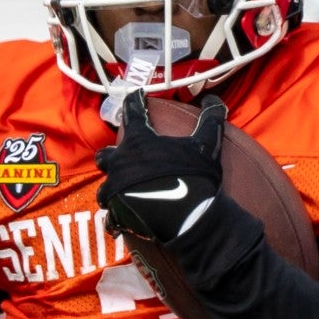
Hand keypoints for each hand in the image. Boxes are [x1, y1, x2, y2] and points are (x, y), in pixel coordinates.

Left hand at [95, 89, 225, 242]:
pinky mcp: (117, 214)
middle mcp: (120, 163)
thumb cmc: (193, 175)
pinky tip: (122, 223)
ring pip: (104, 188)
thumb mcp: (207, 144)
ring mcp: (115, 190)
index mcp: (138, 142)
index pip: (132, 113)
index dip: (134, 101)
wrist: (186, 216)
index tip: (135, 95)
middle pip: (104, 155)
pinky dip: (116, 219)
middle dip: (110, 155)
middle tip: (122, 157)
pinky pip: (112, 218)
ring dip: (111, 188)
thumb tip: (214, 99)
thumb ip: (210, 119)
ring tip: (121, 192)